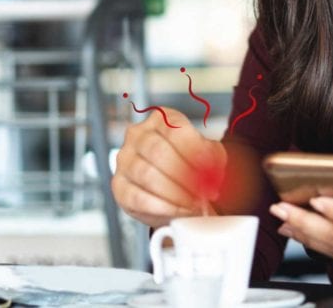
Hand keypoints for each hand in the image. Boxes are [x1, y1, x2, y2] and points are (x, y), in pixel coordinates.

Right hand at [112, 106, 226, 227]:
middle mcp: (138, 135)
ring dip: (174, 194)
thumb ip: (213, 159)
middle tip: (201, 194)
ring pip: (147, 175)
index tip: (210, 173)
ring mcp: (125, 159)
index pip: (177, 131)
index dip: (195, 154)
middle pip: (159, 152)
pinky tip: (178, 211)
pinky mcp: (119, 186)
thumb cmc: (189, 166)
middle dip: (184, 177)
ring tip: (192, 204)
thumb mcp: (208, 155)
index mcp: (162, 119)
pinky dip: (162, 207)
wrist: (172, 189)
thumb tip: (213, 174)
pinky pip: (137, 197)